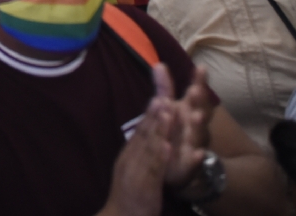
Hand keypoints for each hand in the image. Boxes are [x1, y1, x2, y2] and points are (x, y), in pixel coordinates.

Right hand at [102, 92, 173, 215]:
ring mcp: (136, 174)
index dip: (148, 116)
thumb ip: (139, 157)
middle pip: (143, 136)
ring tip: (168, 114)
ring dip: (159, 131)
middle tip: (163, 97)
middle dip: (154, 117)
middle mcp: (130, 162)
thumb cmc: (129, 198)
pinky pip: (154, 171)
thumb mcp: (132, 173)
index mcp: (128, 157)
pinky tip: (167, 146)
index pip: (139, 133)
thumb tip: (148, 141)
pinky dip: (160, 157)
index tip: (157, 98)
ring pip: (149, 149)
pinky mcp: (144, 188)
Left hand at [158, 64, 215, 192]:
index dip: (198, 82)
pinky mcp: (187, 166)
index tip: (201, 67)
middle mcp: (193, 127)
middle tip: (195, 89)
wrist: (178, 165)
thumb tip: (158, 64)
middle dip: (197, 101)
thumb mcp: (169, 108)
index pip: (195, 95)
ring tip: (197, 115)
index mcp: (188, 112)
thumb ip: (165, 88)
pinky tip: (198, 153)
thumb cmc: (175, 131)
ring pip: (196, 135)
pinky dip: (196, 158)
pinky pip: (193, 163)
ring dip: (197, 126)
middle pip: (197, 112)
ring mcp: (192, 145)